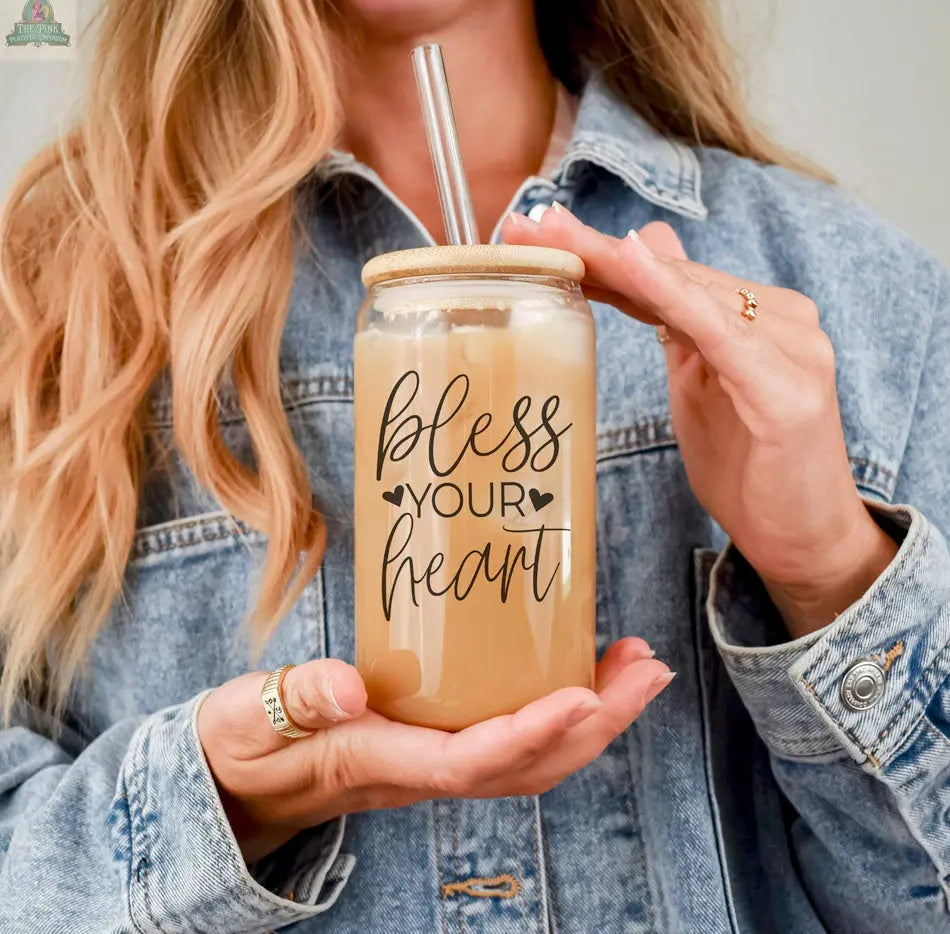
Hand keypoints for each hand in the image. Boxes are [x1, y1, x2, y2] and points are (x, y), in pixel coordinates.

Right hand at [198, 643, 671, 863]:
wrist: (241, 777)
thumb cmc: (247, 742)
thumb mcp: (252, 716)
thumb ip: (296, 701)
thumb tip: (347, 688)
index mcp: (382, 761)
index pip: (471, 761)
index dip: (533, 733)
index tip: (588, 695)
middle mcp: (423, 769)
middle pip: (528, 764)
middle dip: (597, 724)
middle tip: (649, 669)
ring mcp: (435, 758)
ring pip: (532, 755)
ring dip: (595, 717)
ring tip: (637, 666)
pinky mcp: (437, 737)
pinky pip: (512, 734)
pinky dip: (559, 707)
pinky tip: (579, 670)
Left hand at [503, 205, 896, 636]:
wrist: (803, 537)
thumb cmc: (749, 463)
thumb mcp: (699, 379)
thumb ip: (675, 318)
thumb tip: (645, 251)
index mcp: (753, 317)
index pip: (666, 277)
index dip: (599, 255)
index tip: (537, 236)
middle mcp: (778, 318)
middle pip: (671, 276)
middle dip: (593, 250)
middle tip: (529, 228)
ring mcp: (789, 347)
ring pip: (688, 292)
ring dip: (617, 261)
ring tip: (558, 237)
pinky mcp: (786, 387)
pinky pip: (720, 332)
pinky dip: (674, 294)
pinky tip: (633, 261)